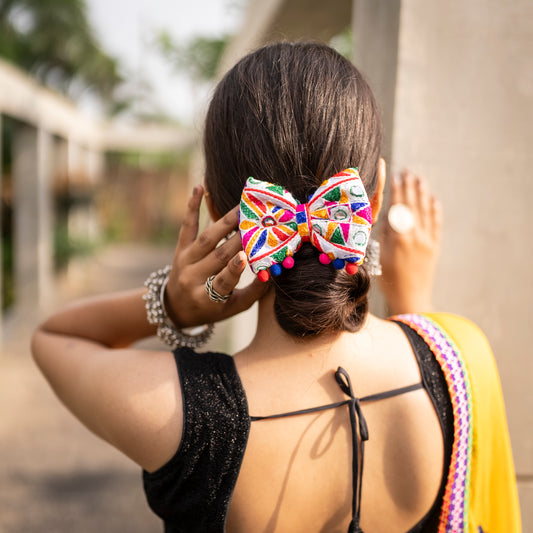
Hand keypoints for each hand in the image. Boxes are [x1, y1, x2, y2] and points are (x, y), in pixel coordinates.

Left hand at [164, 186, 266, 327]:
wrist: (176, 306)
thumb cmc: (212, 308)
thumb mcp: (234, 307)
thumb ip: (255, 292)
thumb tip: (275, 270)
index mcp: (207, 298)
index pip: (221, 282)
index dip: (233, 269)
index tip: (245, 256)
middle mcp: (192, 278)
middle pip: (218, 256)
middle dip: (238, 238)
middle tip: (259, 222)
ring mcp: (184, 260)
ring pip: (207, 239)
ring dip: (225, 222)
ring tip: (242, 207)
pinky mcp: (180, 248)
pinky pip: (187, 225)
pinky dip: (192, 206)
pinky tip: (200, 188)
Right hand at [379, 170, 441, 314]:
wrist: (410, 298)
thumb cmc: (389, 279)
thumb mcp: (381, 256)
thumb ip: (385, 234)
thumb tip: (387, 215)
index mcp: (399, 238)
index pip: (398, 208)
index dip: (397, 191)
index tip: (396, 177)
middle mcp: (415, 236)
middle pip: (413, 206)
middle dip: (411, 187)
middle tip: (408, 171)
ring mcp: (427, 241)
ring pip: (426, 212)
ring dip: (423, 194)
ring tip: (420, 179)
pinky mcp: (434, 247)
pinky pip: (436, 224)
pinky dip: (435, 210)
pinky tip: (434, 200)